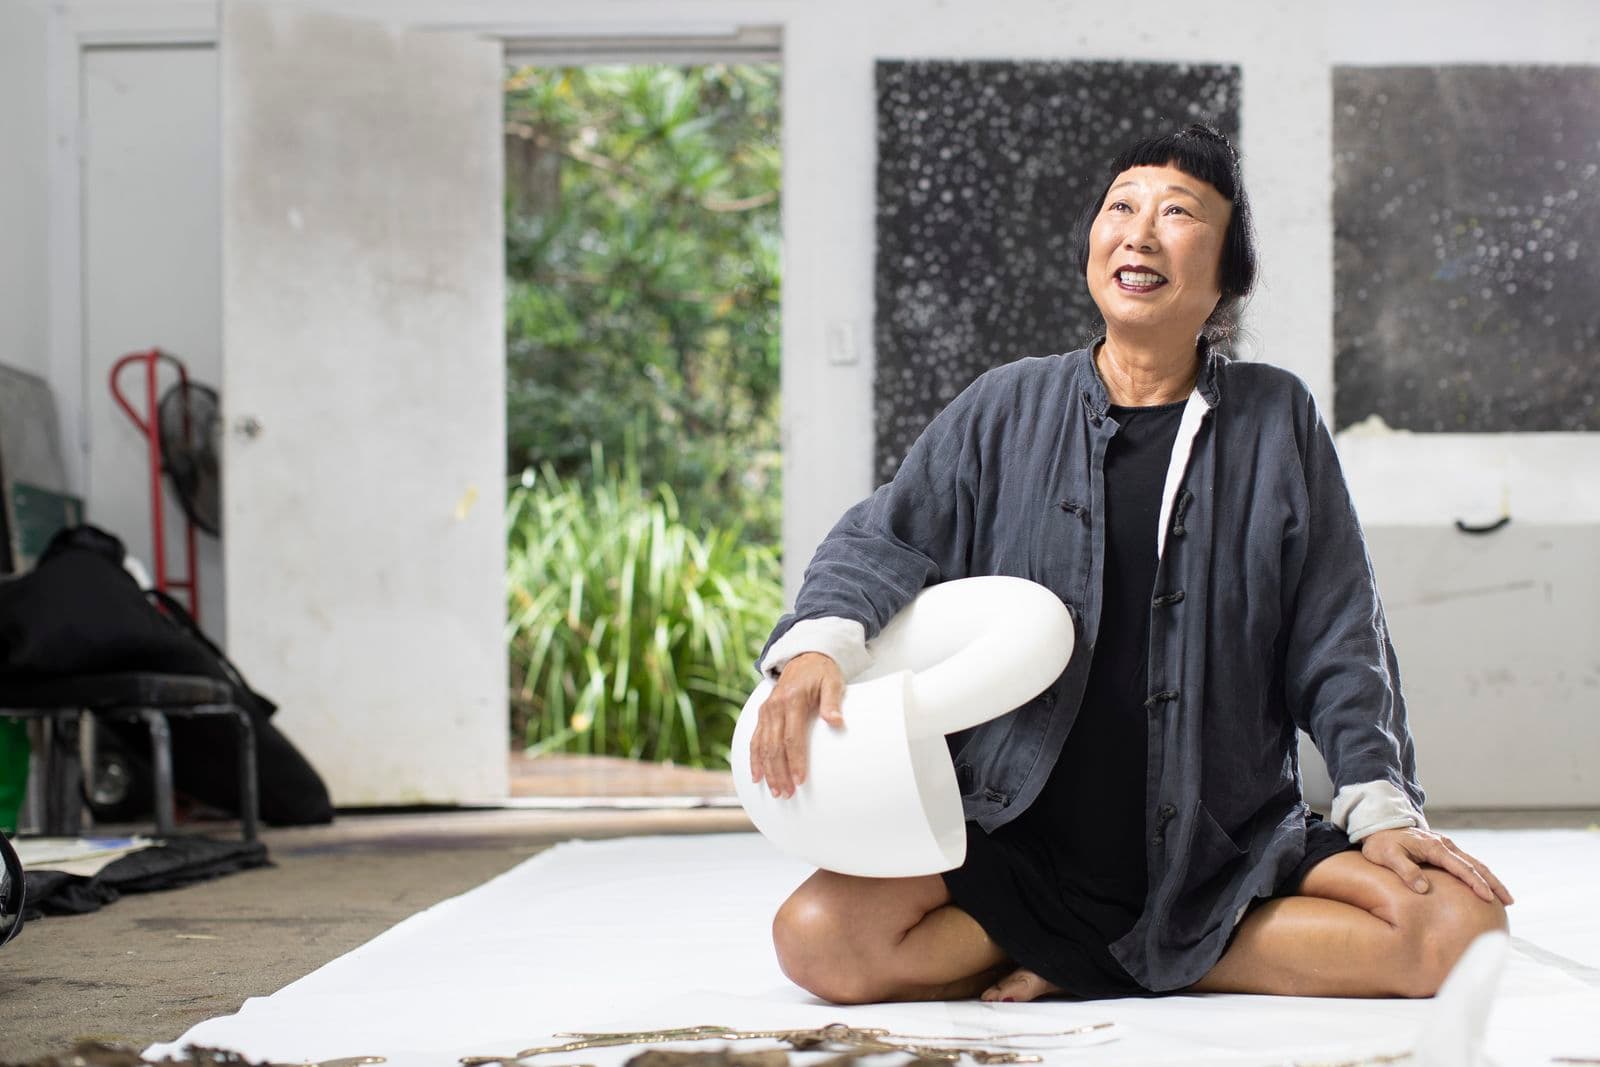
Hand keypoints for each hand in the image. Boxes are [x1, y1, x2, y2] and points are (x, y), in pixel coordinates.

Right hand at [748, 652, 845, 797]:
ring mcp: (766, 711)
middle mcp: (775, 706)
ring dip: (768, 771)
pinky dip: (754, 760)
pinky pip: (755, 740)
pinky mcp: (763, 714)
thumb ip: (833, 702)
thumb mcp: (833, 682)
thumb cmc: (822, 673)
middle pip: (774, 746)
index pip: (792, 737)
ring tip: (776, 791)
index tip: (800, 780)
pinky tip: (757, 777)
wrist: (805, 657)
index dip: (795, 760)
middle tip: (787, 794)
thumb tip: (837, 722)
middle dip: (779, 772)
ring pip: (762, 746)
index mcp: (792, 700)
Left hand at [1360, 827, 1514, 905]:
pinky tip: (1486, 887)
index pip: (1461, 867)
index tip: (1488, 898)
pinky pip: (1467, 864)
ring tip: (1506, 898)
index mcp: (1434, 848)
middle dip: (1494, 883)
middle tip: (1509, 901)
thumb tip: (1423, 888)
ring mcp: (1446, 847)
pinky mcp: (1444, 851)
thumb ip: (1405, 870)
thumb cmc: (1381, 843)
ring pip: (1475, 864)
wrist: (1379, 826)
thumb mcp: (1387, 856)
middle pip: (1476, 865)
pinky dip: (1480, 875)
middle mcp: (1445, 846)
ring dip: (1491, 879)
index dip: (1475, 883)